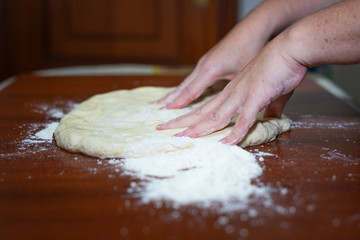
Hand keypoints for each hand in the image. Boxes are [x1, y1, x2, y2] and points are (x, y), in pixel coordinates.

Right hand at [155, 23, 266, 108]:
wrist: (252, 28)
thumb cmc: (249, 49)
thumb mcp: (242, 73)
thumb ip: (232, 89)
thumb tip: (231, 106)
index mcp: (209, 70)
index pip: (190, 90)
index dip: (179, 102)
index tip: (166, 111)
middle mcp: (203, 66)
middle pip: (182, 86)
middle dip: (169, 97)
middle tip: (154, 107)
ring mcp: (204, 62)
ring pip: (186, 81)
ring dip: (174, 92)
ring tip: (161, 101)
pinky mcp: (208, 61)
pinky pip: (192, 77)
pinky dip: (183, 87)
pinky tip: (181, 92)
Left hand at [157, 35, 306, 144]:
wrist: (289, 49)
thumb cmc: (278, 68)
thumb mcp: (270, 92)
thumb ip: (268, 108)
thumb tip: (272, 118)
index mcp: (230, 91)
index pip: (203, 106)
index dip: (188, 116)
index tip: (174, 123)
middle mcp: (230, 93)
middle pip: (201, 111)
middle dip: (181, 122)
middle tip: (161, 129)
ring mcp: (241, 94)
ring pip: (215, 116)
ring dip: (199, 129)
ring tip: (181, 138)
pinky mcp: (256, 96)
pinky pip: (243, 119)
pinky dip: (235, 133)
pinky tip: (226, 143)